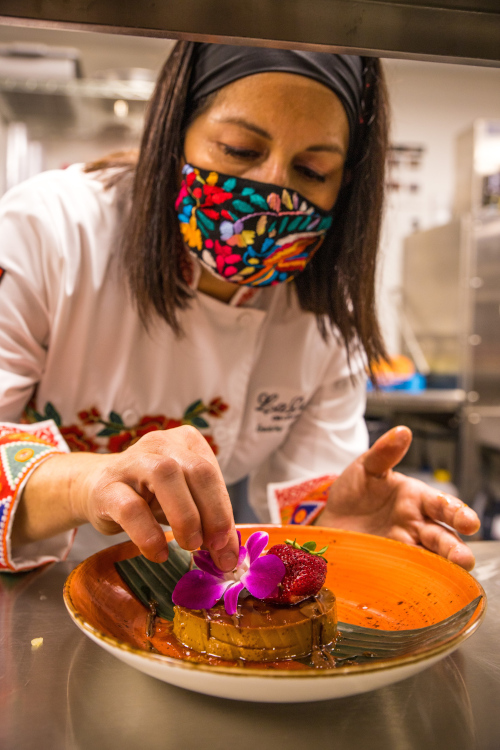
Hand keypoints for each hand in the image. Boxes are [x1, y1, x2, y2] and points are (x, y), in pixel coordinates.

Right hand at [74, 426, 238, 570]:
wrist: (96, 487)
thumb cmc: (149, 493)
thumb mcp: (185, 501)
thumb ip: (208, 521)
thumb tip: (228, 555)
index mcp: (186, 441)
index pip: (212, 474)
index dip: (224, 512)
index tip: (226, 547)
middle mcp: (160, 443)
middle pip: (197, 471)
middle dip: (212, 513)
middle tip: (213, 547)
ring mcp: (131, 461)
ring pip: (165, 476)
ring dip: (185, 516)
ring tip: (190, 545)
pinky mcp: (106, 487)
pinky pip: (130, 508)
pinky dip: (148, 534)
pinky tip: (158, 552)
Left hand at [318, 426, 479, 570]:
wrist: (329, 518)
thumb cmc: (354, 491)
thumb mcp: (365, 468)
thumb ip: (384, 453)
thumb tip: (402, 431)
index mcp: (415, 498)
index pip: (442, 505)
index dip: (457, 513)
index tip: (468, 522)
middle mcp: (416, 524)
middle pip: (442, 537)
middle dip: (455, 548)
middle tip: (463, 558)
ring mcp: (404, 547)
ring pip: (432, 559)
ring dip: (444, 567)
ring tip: (454, 574)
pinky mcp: (390, 566)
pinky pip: (408, 575)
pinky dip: (419, 581)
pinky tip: (424, 587)